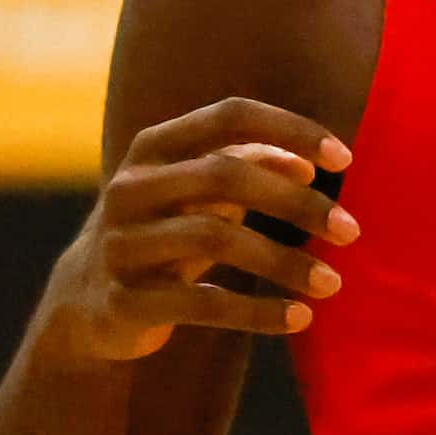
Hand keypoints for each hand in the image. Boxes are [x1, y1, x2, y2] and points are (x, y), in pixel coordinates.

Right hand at [38, 98, 357, 364]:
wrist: (85, 303)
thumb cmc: (163, 231)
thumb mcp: (198, 193)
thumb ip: (247, 167)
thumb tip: (309, 165)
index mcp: (153, 147)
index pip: (229, 116)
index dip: (290, 129)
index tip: (344, 158)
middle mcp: (130, 187)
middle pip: (226, 175)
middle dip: (297, 203)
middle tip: (351, 230)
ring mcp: (120, 244)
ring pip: (215, 238)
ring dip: (285, 262)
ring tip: (333, 283)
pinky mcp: (122, 301)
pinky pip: (202, 304)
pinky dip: (258, 312)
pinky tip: (299, 318)